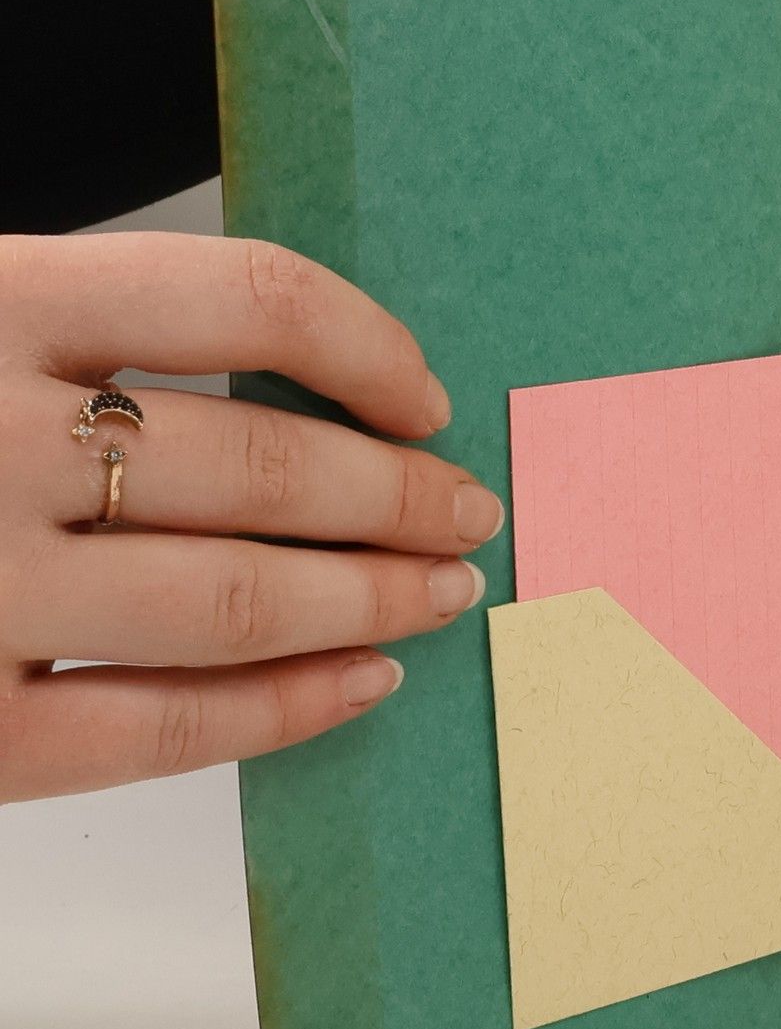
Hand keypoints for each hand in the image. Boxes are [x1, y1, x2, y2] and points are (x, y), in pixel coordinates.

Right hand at [0, 234, 499, 801]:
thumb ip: (64, 326)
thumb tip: (279, 377)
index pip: (244, 298)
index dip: (365, 349)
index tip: (425, 397)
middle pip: (264, 468)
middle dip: (399, 498)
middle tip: (468, 515)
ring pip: (236, 600)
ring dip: (372, 599)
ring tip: (444, 593)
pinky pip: (161, 729)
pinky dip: (285, 710)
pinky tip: (360, 686)